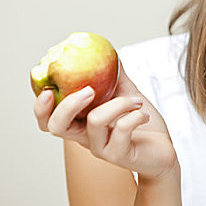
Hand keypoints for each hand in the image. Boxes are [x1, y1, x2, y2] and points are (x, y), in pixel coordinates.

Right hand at [33, 62, 177, 179]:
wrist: (164, 149)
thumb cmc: (143, 124)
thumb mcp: (127, 94)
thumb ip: (114, 76)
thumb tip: (108, 50)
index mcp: (82, 124)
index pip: (48, 120)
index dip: (41, 107)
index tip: (49, 89)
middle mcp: (86, 138)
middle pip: (56, 126)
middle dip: (67, 104)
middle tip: (89, 90)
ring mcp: (101, 149)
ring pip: (95, 120)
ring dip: (119, 103)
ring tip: (137, 101)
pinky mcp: (119, 155)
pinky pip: (122, 129)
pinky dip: (135, 115)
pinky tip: (143, 114)